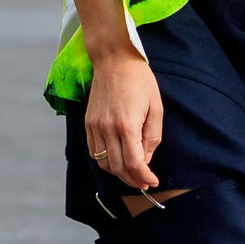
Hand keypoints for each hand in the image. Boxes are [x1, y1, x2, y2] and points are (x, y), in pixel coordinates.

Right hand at [84, 48, 163, 191]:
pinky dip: (104, 161)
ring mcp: (95, 126)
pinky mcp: (88, 122)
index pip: (134, 162)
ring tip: (131, 174)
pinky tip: (116, 161)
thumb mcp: (156, 108)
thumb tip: (146, 160)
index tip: (152, 181)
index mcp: (127, 124)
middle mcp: (107, 128)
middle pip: (117, 167)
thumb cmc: (140, 81)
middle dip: (132, 179)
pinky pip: (94, 151)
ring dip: (118, 173)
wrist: (114, 60)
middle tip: (144, 182)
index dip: (144, 176)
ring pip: (103, 163)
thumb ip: (152, 137)